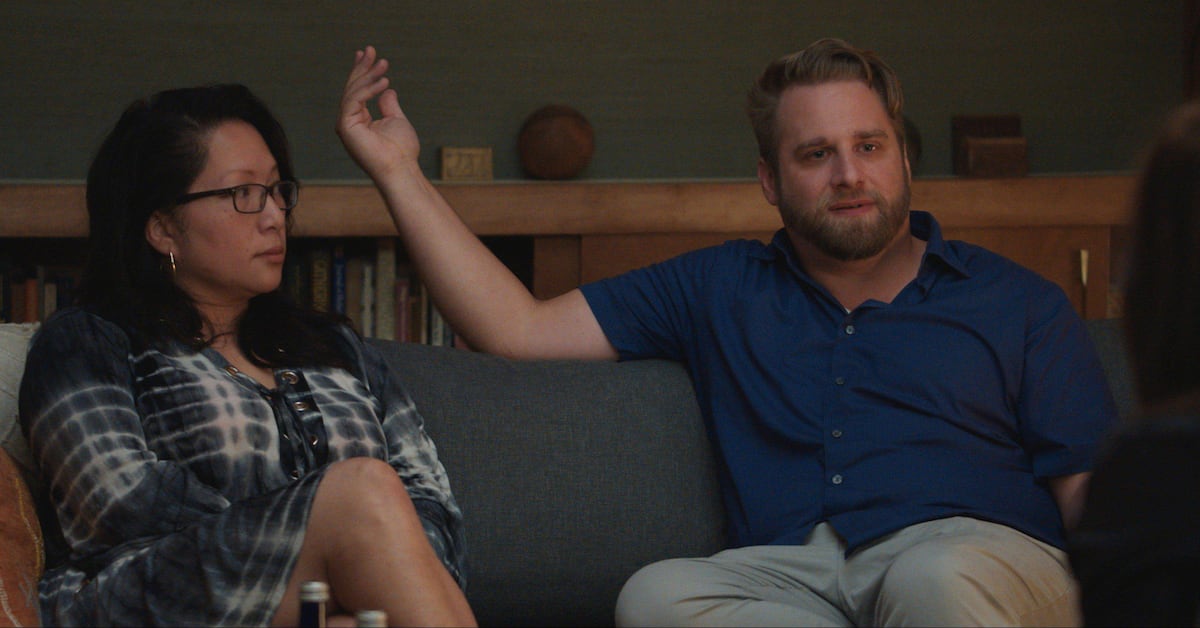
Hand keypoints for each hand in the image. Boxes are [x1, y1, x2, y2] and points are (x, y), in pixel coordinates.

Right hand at [337, 46, 420, 180]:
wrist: (400, 169)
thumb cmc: (401, 151)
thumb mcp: (396, 120)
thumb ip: (389, 104)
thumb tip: (387, 89)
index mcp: (358, 120)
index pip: (357, 91)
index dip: (361, 71)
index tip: (368, 53)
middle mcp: (348, 121)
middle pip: (352, 88)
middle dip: (362, 67)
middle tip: (371, 49)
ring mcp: (345, 124)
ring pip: (353, 92)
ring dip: (368, 75)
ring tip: (384, 64)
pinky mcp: (346, 127)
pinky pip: (354, 100)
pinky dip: (368, 89)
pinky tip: (384, 81)